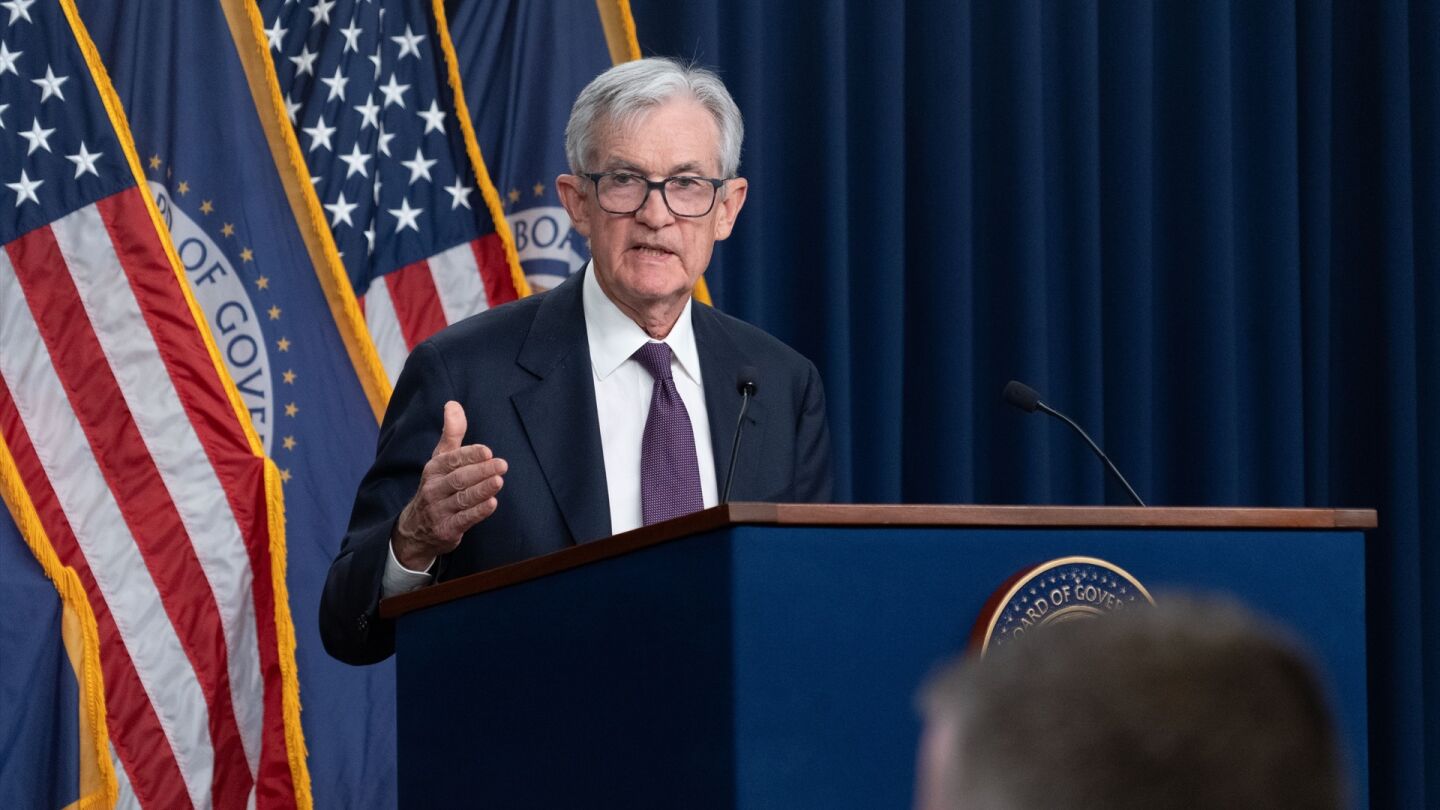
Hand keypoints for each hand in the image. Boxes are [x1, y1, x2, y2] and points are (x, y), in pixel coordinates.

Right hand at [391, 401, 506, 570]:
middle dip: (481, 471)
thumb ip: (451, 433)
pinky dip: (478, 511)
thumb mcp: (440, 460)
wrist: (415, 530)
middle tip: (502, 465)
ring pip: (462, 498)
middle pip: (458, 478)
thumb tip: (453, 404)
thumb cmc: (436, 487)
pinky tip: (492, 503)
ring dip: (482, 489)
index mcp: (433, 469)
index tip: (488, 451)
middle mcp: (434, 489)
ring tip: (499, 481)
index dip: (470, 455)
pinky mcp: (447, 530)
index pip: (452, 460)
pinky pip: (464, 520)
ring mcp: (439, 510)